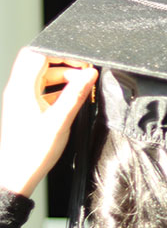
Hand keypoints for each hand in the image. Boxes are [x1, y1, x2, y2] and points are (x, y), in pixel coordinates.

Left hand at [0, 48, 96, 196]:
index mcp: (22, 89)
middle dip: (62, 62)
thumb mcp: (60, 121)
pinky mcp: (24, 107)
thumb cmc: (33, 151)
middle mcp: (17, 90)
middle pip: (38, 61)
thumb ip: (76, 94)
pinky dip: (57, 88)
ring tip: (81, 86)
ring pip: (40, 75)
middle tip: (82, 71)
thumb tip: (89, 75)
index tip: (81, 62)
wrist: (17, 173)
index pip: (38, 55)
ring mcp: (20, 98)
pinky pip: (40, 88)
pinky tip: (71, 98)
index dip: (62, 54)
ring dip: (61, 76)